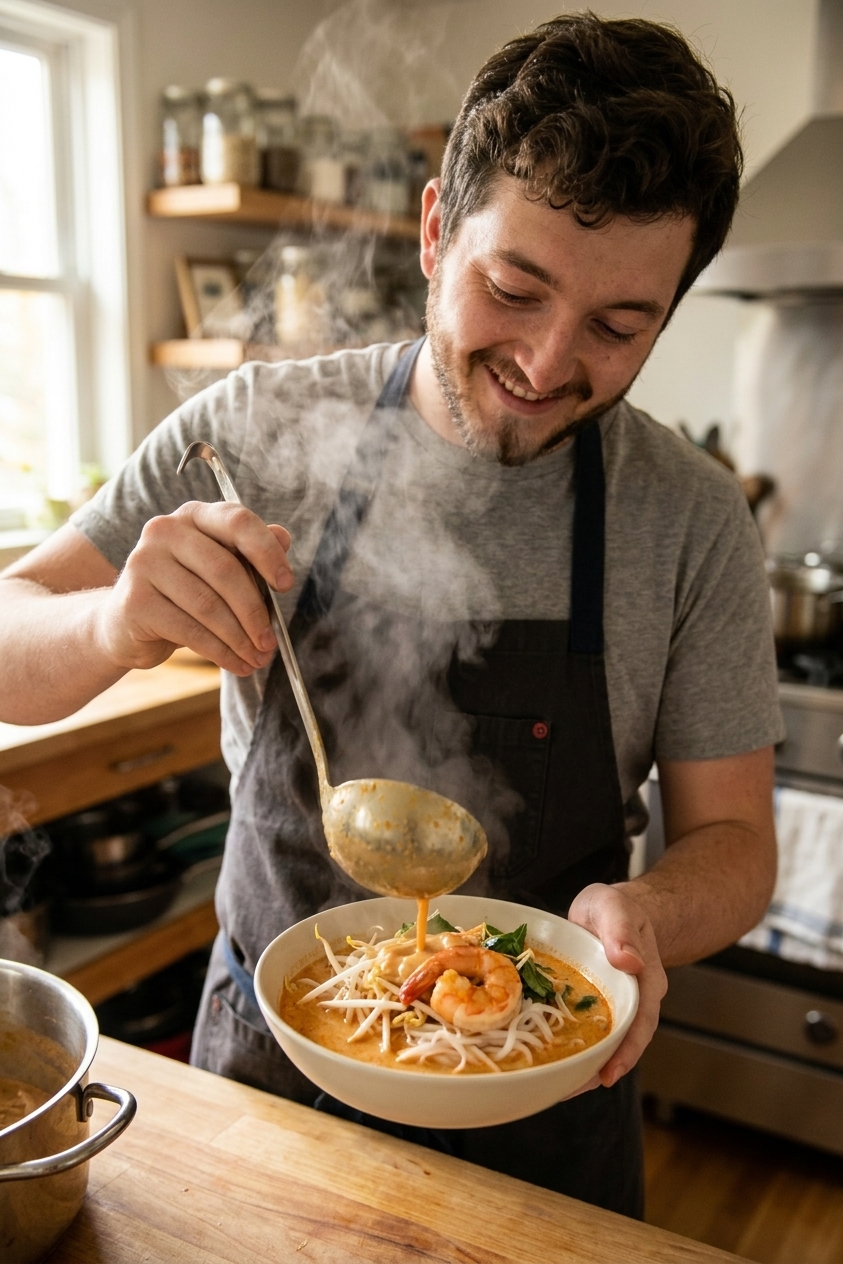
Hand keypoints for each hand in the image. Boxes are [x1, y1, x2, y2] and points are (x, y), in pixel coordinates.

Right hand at [95, 501, 293, 675]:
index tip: (286, 584)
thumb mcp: (219, 571)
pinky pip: (190, 630)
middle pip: (225, 570)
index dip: (267, 552)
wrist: (126, 624)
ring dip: (240, 639)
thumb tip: (284, 537)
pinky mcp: (136, 601)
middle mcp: (165, 530)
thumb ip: (250, 554)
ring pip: (209, 605)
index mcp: (193, 515)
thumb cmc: (184, 594)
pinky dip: (220, 652)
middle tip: (270, 642)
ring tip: (258, 659)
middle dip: (254, 612)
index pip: (237, 521)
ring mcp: (144, 563)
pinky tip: (236, 664)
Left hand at [565, 882, 666, 1092]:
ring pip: (607, 1042)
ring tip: (559, 1087)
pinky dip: (577, 1049)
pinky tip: (555, 1062)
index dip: (626, 1050)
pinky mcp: (598, 1007)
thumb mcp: (614, 908)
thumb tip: (629, 961)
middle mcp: (635, 999)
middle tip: (571, 1089)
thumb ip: (620, 931)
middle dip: (602, 1068)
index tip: (609, 1073)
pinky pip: (591, 1032)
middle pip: (625, 1042)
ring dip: (587, 1065)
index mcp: (645, 979)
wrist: (613, 910)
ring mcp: (617, 1006)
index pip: (641, 1022)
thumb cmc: (614, 908)